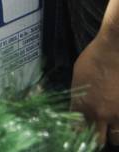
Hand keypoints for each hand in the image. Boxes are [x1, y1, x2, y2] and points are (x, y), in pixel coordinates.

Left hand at [71, 31, 118, 145]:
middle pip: (96, 139)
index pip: (76, 129)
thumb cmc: (93, 59)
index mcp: (81, 104)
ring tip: (110, 129)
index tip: (78, 135)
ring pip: (115, 139)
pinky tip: (117, 122)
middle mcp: (98, 114)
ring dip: (112, 135)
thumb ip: (79, 97)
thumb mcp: (78, 78)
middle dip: (95, 139)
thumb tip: (79, 108)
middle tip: (95, 135)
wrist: (115, 52)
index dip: (77, 134)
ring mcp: (116, 115)